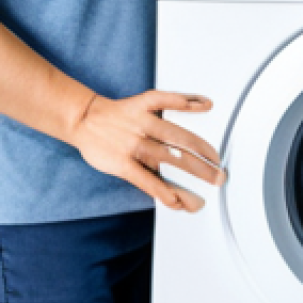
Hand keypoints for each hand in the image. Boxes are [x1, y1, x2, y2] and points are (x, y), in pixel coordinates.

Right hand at [68, 90, 225, 212]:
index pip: (178, 114)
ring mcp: (133, 144)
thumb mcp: (143, 101)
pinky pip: (146, 179)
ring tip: (203, 197)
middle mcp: (143, 125)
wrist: (83, 119)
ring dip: (186, 180)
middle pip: (179, 142)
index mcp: (148, 108)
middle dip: (202, 161)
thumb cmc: (117, 114)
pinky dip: (162, 191)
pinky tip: (176, 201)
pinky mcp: (122, 163)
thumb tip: (200, 104)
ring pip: (166, 161)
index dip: (199, 130)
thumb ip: (170, 104)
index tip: (216, 150)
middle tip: (219, 176)